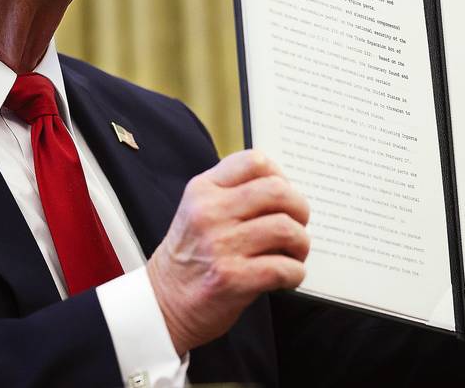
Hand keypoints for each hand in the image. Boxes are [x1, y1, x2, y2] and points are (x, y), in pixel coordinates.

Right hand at [146, 150, 309, 354]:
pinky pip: (284, 268)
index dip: (280, 176)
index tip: (282, 196)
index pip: (255, 161)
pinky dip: (295, 273)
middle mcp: (210, 213)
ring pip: (286, 229)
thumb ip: (232, 194)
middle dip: (300, 209)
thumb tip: (285, 190)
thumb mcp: (198, 211)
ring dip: (301, 244)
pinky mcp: (232, 279)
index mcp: (203, 190)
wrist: (163, 303)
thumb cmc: (190, 257)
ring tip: (293, 254)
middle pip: (278, 191)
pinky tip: (287, 277)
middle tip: (297, 225)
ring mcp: (220, 246)